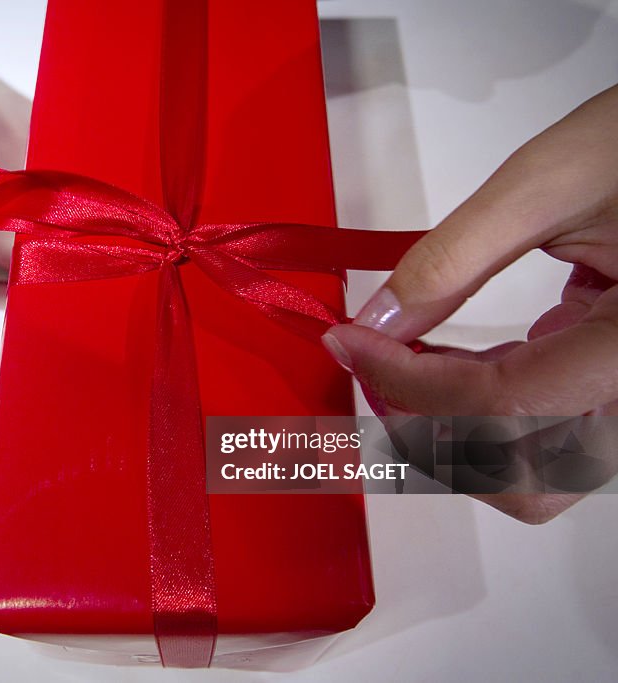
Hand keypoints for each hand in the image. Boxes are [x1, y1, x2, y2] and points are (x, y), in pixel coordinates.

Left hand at [321, 84, 617, 522]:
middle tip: (370, 364)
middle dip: (427, 430)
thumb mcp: (546, 186)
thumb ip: (450, 261)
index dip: (408, 384)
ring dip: (444, 426)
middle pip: (519, 476)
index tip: (348, 342)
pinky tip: (438, 359)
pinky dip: (472, 406)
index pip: (505, 405)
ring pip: (525, 469)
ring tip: (394, 358)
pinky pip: (535, 429)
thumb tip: (374, 323)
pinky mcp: (609, 388)